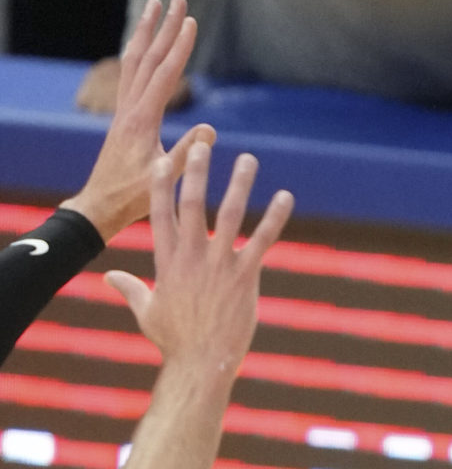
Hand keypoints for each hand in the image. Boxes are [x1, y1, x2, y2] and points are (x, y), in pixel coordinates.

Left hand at [63, 0, 214, 240]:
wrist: (99, 207)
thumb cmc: (133, 197)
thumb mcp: (165, 179)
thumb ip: (188, 153)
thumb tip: (211, 129)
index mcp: (142, 119)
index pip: (165, 74)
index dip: (179, 47)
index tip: (191, 21)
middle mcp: (130, 108)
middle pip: (148, 58)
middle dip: (163, 27)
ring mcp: (124, 110)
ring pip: (135, 62)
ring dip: (146, 32)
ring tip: (155, 6)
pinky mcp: (124, 116)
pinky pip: (131, 74)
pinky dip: (139, 52)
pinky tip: (144, 45)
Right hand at [105, 144, 292, 378]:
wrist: (200, 365)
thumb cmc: (173, 340)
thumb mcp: (146, 311)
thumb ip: (130, 288)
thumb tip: (107, 277)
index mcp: (167, 264)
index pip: (160, 217)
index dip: (161, 188)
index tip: (162, 162)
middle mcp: (191, 259)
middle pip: (191, 207)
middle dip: (196, 173)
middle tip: (201, 144)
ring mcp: (219, 266)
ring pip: (230, 216)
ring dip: (240, 185)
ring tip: (248, 158)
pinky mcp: (245, 277)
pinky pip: (263, 240)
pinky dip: (275, 217)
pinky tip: (286, 196)